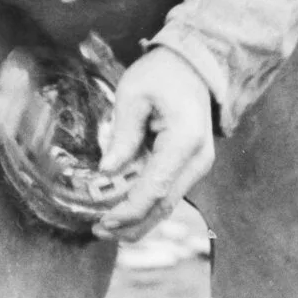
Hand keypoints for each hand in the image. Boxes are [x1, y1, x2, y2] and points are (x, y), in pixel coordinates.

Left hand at [94, 47, 216, 241]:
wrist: (195, 66)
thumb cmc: (162, 74)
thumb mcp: (134, 95)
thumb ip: (122, 134)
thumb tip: (107, 171)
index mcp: (184, 141)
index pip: (155, 188)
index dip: (128, 210)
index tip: (103, 220)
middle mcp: (198, 160)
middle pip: (164, 206)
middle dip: (132, 224)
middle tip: (99, 231)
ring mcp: (199, 165)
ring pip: (168, 204)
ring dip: (139, 220)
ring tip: (107, 228)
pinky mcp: (192, 166)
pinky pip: (169, 193)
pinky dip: (147, 206)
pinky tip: (123, 212)